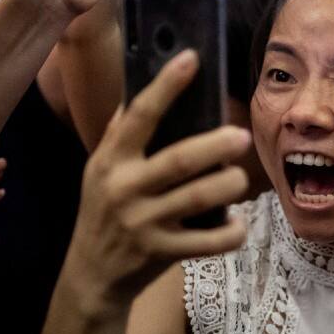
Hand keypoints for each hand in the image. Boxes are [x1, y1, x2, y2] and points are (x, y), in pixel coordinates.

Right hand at [69, 49, 249, 311]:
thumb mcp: (100, 169)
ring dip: (229, 185)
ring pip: (199, 198)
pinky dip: (231, 232)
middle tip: (242, 135)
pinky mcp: (162, 253)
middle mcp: (125, 189)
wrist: (92, 274)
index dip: (166, 86)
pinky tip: (238, 223)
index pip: (138, 116)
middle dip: (216, 146)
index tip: (192, 59)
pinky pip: (209, 242)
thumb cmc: (104, 210)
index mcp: (110, 160)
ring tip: (240, 177)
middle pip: (179, 160)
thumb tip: (144, 81)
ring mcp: (144, 223)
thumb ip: (121, 132)